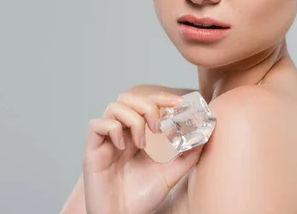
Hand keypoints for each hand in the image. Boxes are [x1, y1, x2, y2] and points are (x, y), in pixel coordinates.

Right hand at [82, 91, 203, 213]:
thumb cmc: (140, 199)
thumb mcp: (170, 175)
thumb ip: (186, 156)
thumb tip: (204, 136)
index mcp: (136, 135)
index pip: (146, 103)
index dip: (161, 98)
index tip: (179, 102)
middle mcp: (120, 133)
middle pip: (128, 98)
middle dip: (147, 105)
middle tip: (158, 127)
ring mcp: (106, 140)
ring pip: (114, 107)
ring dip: (132, 119)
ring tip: (142, 143)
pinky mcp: (92, 150)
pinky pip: (96, 124)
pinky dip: (113, 129)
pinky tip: (123, 146)